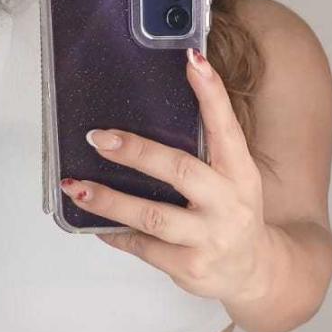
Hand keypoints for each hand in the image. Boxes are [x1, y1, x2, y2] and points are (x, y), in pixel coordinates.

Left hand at [60, 47, 271, 301]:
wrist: (254, 272)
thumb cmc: (234, 215)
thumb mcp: (233, 178)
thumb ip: (206, 151)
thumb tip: (154, 114)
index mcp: (241, 174)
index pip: (226, 128)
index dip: (211, 94)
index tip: (193, 60)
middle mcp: (228, 204)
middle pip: (180, 171)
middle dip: (136, 152)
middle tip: (99, 138)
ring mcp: (209, 238)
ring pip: (152, 216)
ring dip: (110, 200)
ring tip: (77, 187)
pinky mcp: (189, 267)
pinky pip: (143, 248)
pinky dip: (116, 233)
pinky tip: (96, 223)